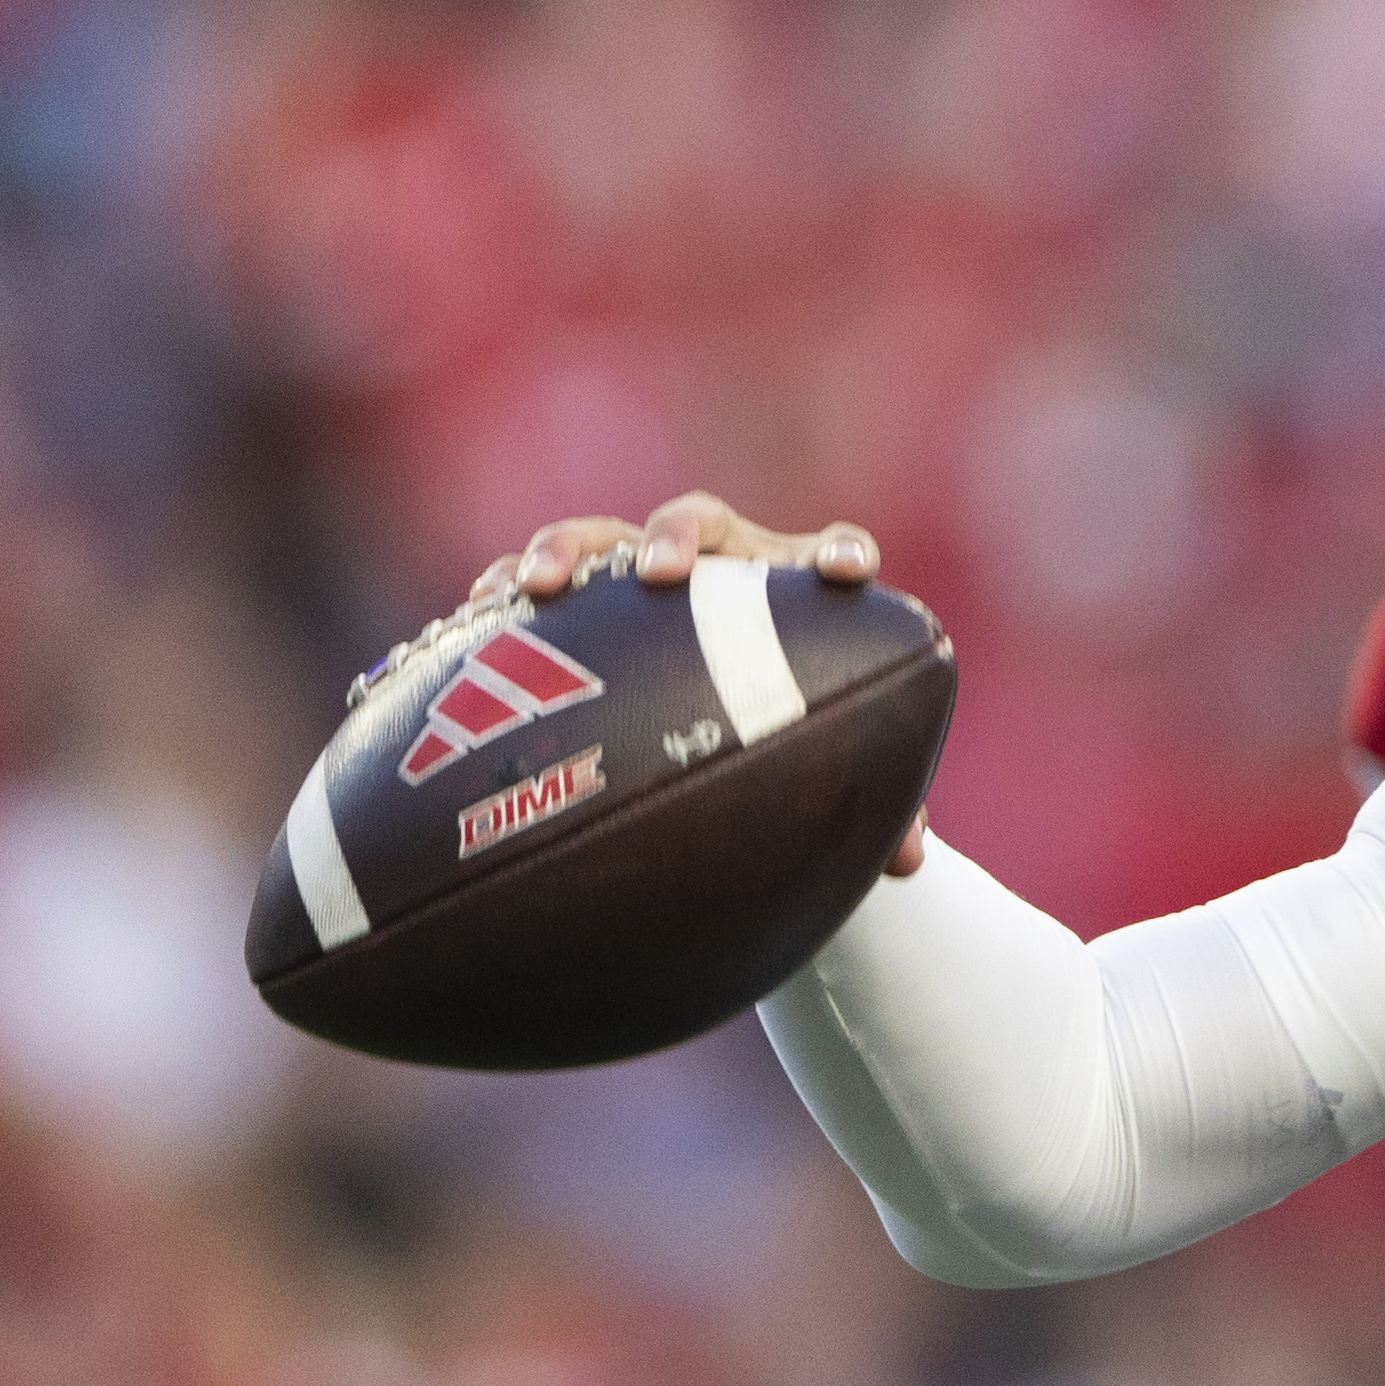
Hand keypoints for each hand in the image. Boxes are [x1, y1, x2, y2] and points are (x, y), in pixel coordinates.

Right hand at [479, 495, 919, 872]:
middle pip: (702, 521)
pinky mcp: (575, 601)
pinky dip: (503, 588)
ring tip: (539, 585)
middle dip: (679, 537)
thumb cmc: (784, 739)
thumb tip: (908, 864)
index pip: (829, 551)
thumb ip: (874, 802)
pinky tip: (476, 613)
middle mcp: (719, 566)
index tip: (845, 572)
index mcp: (793, 592)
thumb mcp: (821, 764)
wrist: (712, 730)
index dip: (839, 554)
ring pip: (604, 537)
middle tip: (662, 574)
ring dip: (569, 550)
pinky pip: (531, 581)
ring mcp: (639, 574)